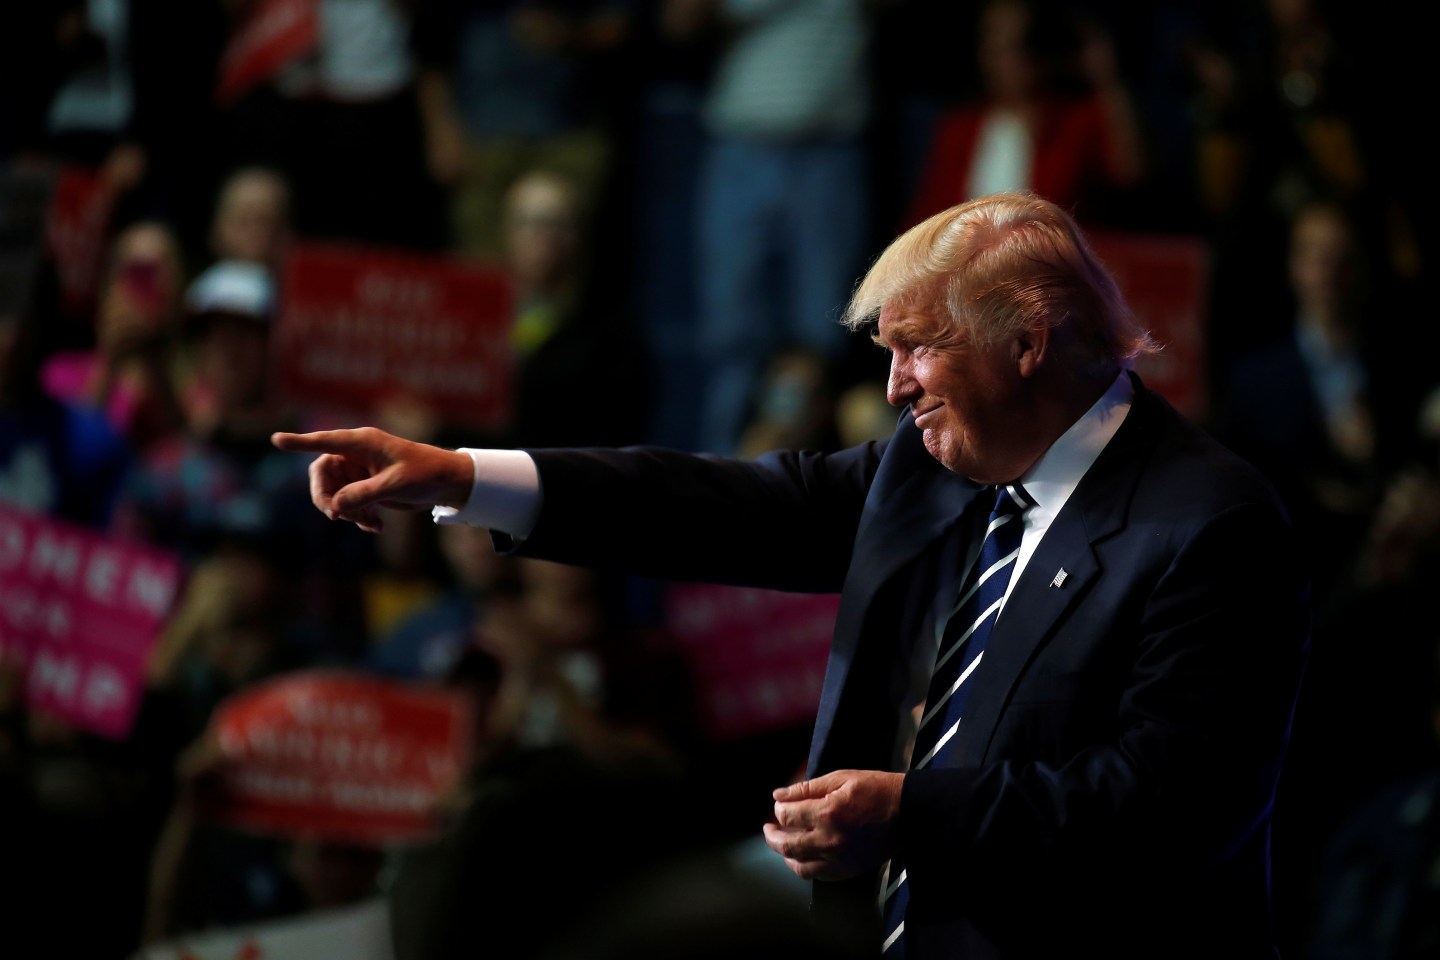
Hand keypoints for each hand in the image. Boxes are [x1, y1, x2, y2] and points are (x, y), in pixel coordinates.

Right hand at [270, 426, 474, 532]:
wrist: (448, 483)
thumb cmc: (426, 473)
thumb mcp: (396, 485)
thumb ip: (364, 494)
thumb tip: (334, 507)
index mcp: (363, 443)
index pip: (325, 442)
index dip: (300, 442)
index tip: (275, 439)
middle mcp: (357, 455)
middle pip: (322, 474)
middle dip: (326, 498)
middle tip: (336, 517)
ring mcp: (360, 472)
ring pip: (335, 494)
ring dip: (348, 513)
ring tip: (371, 524)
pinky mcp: (366, 487)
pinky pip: (349, 504)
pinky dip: (359, 517)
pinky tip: (377, 526)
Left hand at [762, 769, 902, 880]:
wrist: (908, 812)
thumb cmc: (874, 789)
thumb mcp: (841, 778)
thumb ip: (806, 788)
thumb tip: (778, 795)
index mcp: (827, 813)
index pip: (787, 816)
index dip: (779, 809)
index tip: (780, 804)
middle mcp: (829, 840)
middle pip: (786, 845)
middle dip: (772, 836)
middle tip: (769, 828)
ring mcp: (839, 859)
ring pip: (799, 866)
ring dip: (785, 855)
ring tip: (782, 843)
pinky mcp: (848, 870)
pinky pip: (818, 876)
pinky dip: (805, 867)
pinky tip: (802, 857)